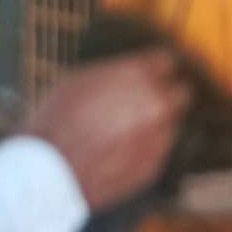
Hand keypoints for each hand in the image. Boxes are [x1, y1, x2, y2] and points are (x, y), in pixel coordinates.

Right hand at [25, 50, 192, 212]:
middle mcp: (157, 104)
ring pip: (170, 125)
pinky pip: (157, 151)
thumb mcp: (79, 79)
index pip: (167, 61)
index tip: (152, 71)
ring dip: (154, 125)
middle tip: (148, 101)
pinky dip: (143, 150)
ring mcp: (159, 137)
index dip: (157, 66)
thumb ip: (115, 75)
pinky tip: (117, 152)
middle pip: (181, 93)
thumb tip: (128, 76)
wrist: (50, 170)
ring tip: (121, 133)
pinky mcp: (154, 166)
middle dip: (167, 94)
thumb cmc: (56, 120)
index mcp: (138, 76)